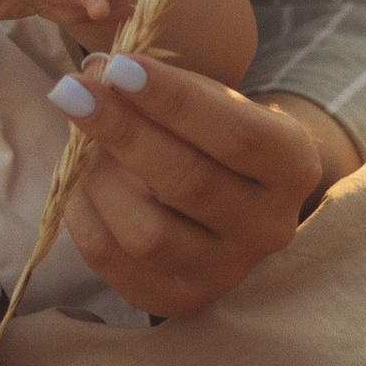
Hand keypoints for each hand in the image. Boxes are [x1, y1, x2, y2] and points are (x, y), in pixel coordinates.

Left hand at [49, 55, 328, 315]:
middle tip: (72, 91)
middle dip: (122, 132)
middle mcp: (269, 227)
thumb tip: (95, 76)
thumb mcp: (209, 99)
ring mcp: (226, 272)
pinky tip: (75, 182)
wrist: (231, 197)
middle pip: (189, 183)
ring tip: (80, 144)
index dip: (174, 100)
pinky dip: (83, 214)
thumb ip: (162, 86)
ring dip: (100, 180)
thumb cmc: (213, 133)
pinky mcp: (179, 299)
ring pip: (148, 234)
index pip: (237, 134)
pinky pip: (113, 259)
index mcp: (293, 167)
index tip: (119, 66)